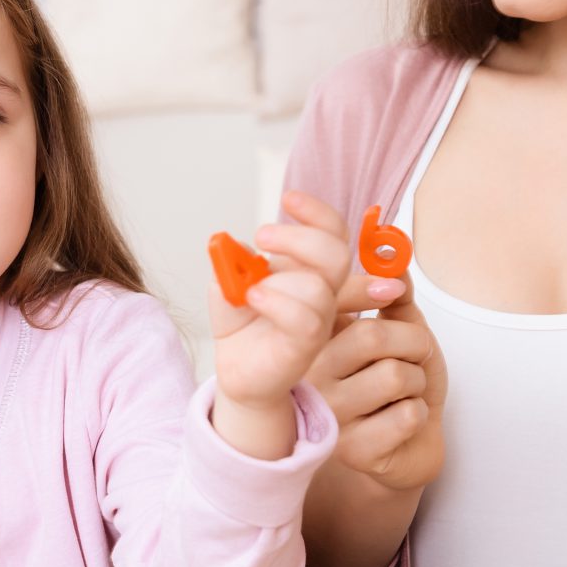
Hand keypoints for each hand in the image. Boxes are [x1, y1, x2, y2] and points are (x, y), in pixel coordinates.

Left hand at [208, 191, 350, 416]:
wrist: (239, 369)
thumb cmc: (241, 322)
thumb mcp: (229, 282)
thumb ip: (233, 261)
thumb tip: (239, 248)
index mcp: (311, 269)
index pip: (334, 231)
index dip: (317, 211)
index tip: (288, 198)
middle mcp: (322, 293)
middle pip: (337, 252)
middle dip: (299, 238)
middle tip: (262, 236)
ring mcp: (317, 321)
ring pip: (319, 287)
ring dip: (279, 278)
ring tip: (250, 288)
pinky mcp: (305, 349)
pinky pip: (306, 320)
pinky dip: (277, 303)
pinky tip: (254, 300)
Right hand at [304, 266, 444, 493]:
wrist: (411, 447)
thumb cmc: (402, 386)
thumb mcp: (403, 333)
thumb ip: (397, 297)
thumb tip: (394, 255)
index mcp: (317, 337)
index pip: (333, 298)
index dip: (368, 286)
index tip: (393, 291)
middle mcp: (312, 373)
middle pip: (372, 336)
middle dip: (415, 343)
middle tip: (419, 354)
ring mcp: (328, 413)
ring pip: (394, 376)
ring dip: (418, 383)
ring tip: (406, 392)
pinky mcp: (351, 449)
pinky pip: (406, 416)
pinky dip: (419, 415)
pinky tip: (402, 423)